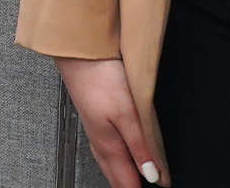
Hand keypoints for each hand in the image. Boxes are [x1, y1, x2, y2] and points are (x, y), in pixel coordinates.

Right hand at [56, 57, 159, 186]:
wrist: (78, 54)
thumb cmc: (100, 79)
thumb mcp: (128, 114)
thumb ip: (140, 146)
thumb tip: (152, 175)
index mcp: (109, 144)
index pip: (126, 181)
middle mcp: (100, 141)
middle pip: (115, 176)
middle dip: (127, 186)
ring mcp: (95, 129)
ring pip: (108, 163)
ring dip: (119, 176)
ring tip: (128, 183)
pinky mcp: (93, 117)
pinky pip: (103, 149)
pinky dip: (112, 160)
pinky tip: (114, 154)